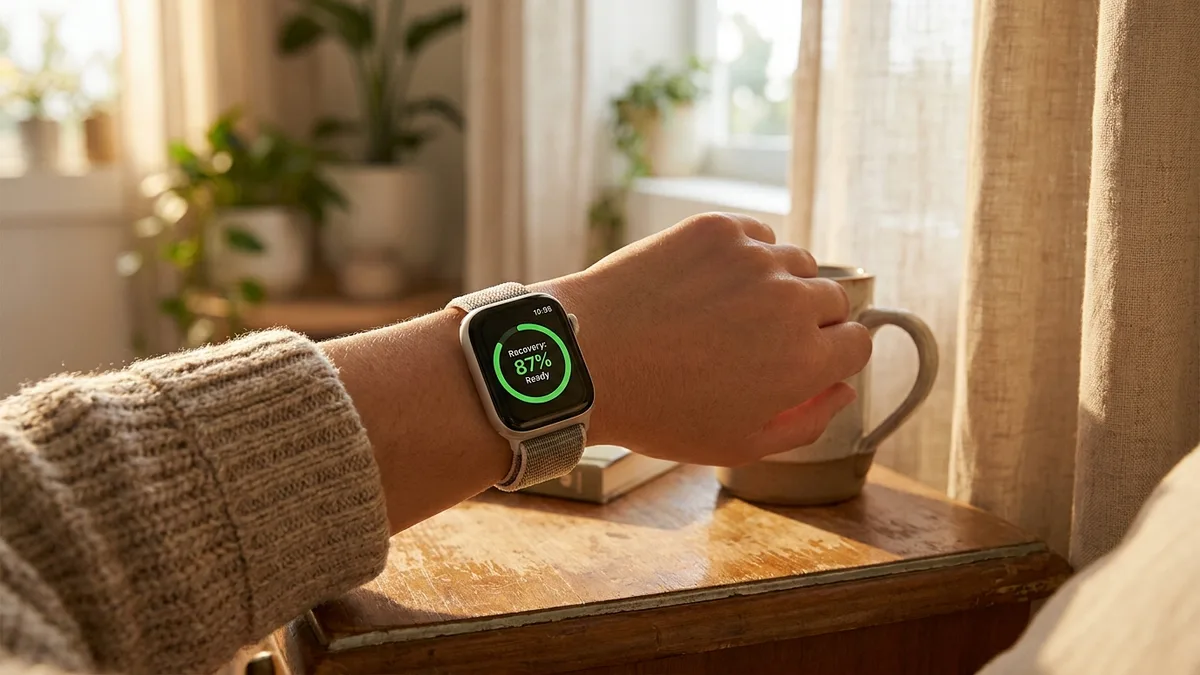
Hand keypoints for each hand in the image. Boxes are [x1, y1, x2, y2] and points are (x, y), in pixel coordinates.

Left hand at [538, 213, 871, 465]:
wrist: (585, 358)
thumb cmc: (658, 411)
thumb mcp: (740, 445)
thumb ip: (808, 422)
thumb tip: (844, 390)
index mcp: (807, 360)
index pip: (859, 342)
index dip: (832, 355)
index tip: (801, 360)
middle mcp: (792, 302)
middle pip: (834, 300)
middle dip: (808, 321)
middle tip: (756, 340)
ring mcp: (755, 258)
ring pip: (797, 263)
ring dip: (779, 284)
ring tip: (728, 312)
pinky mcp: (718, 228)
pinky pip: (756, 235)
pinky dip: (744, 255)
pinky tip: (706, 285)